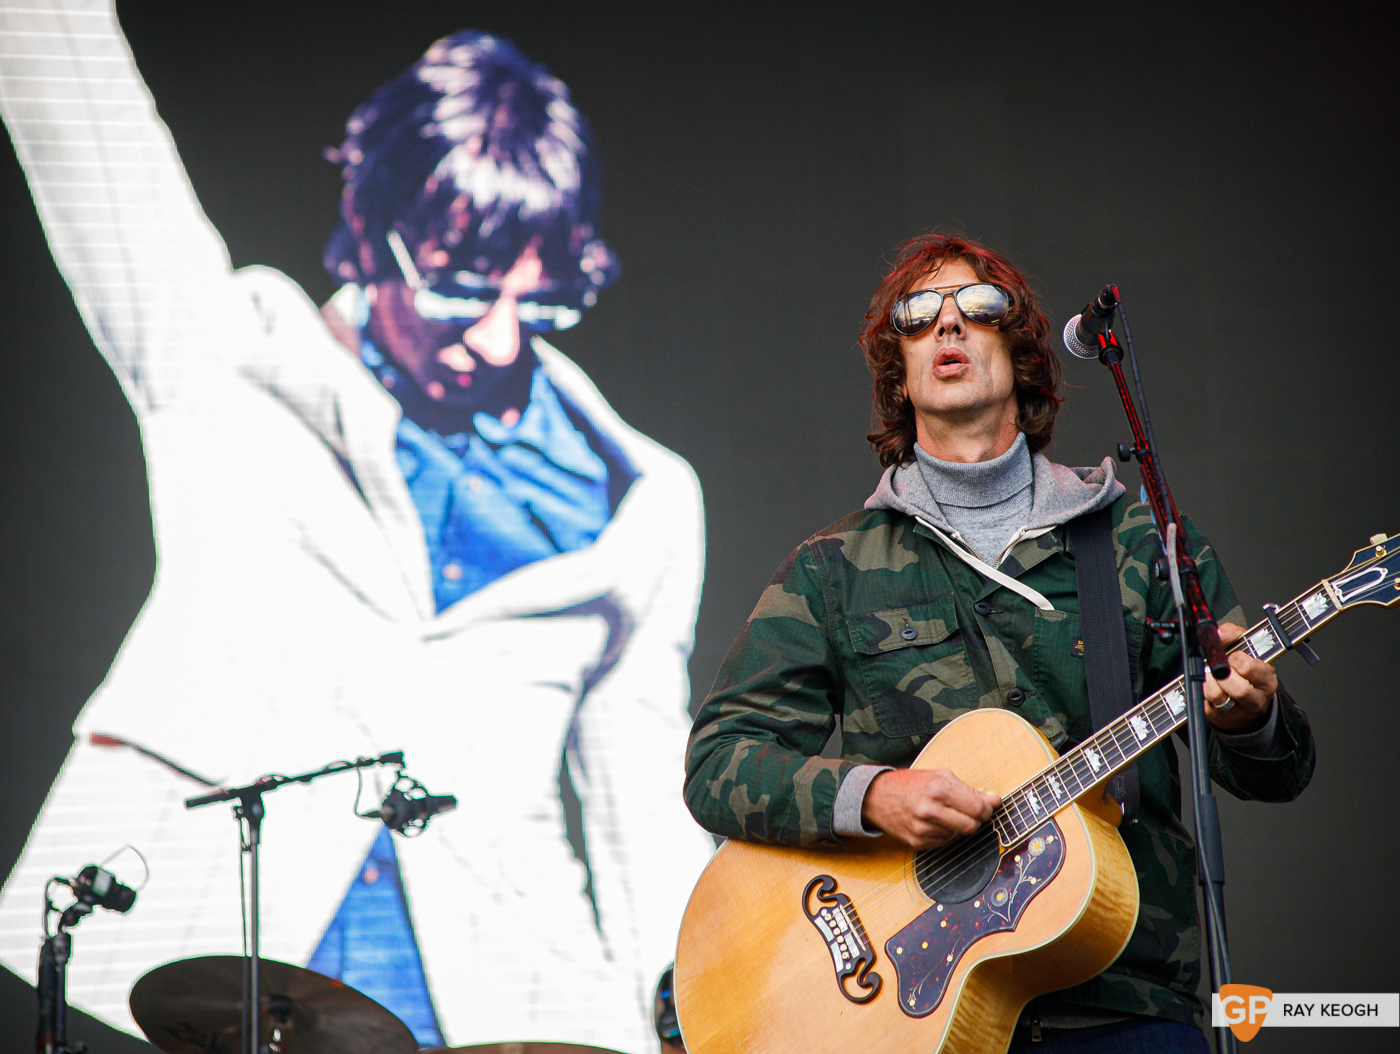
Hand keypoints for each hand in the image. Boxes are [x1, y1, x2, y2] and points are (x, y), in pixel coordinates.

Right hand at [861, 768, 1000, 849]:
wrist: (877, 797)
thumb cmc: (910, 783)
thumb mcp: (939, 776)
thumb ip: (968, 789)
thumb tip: (994, 800)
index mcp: (938, 789)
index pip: (977, 808)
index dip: (987, 809)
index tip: (988, 807)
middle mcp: (930, 810)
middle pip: (971, 826)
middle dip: (975, 820)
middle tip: (969, 812)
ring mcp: (923, 828)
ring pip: (958, 835)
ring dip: (957, 826)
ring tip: (944, 813)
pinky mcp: (917, 842)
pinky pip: (944, 842)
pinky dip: (943, 833)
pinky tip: (932, 822)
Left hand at [1203, 622, 1276, 731]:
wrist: (1248, 706)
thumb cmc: (1246, 673)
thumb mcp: (1248, 650)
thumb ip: (1234, 635)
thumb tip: (1218, 632)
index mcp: (1266, 680)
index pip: (1250, 668)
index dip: (1236, 659)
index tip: (1231, 655)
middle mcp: (1255, 699)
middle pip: (1238, 689)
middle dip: (1221, 673)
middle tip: (1216, 666)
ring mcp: (1237, 712)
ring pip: (1217, 697)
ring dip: (1207, 681)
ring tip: (1207, 673)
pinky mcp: (1218, 719)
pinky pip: (1202, 705)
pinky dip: (1198, 692)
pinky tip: (1203, 685)